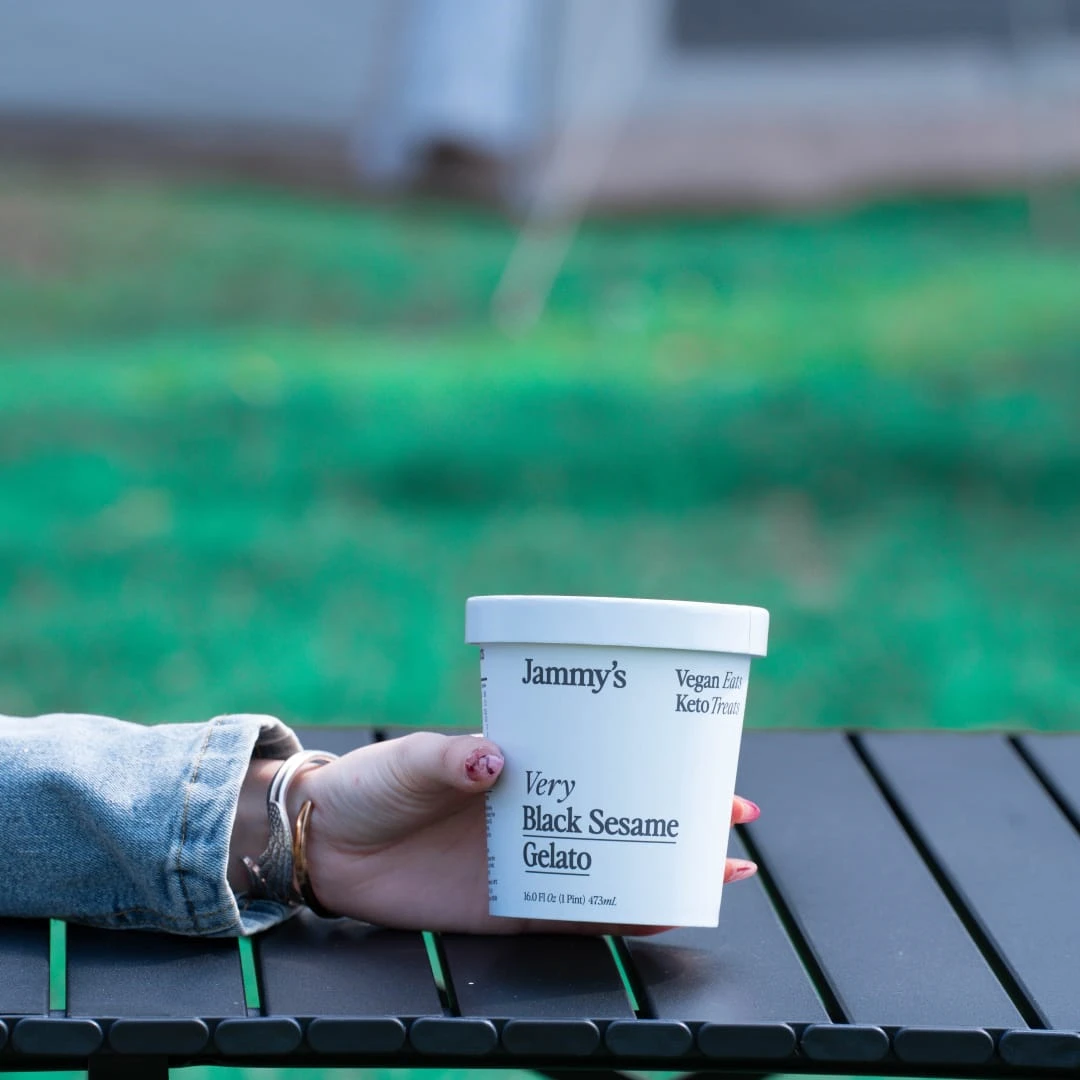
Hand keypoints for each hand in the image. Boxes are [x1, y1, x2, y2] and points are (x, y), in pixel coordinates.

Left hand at [286, 731, 760, 934]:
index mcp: (523, 766)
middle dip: (680, 818)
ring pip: (612, 869)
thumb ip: (450, 759)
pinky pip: (572, 917)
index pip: (601, 758)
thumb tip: (493, 763)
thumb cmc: (373, 784)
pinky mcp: (508, 909)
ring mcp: (527, 863)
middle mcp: (537, 813)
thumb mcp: (412, 760)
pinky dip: (616, 917)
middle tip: (732, 823)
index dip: (653, 758)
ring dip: (664, 872)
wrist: (327, 844)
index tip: (706, 758)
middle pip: (623, 815)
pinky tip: (657, 913)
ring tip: (719, 873)